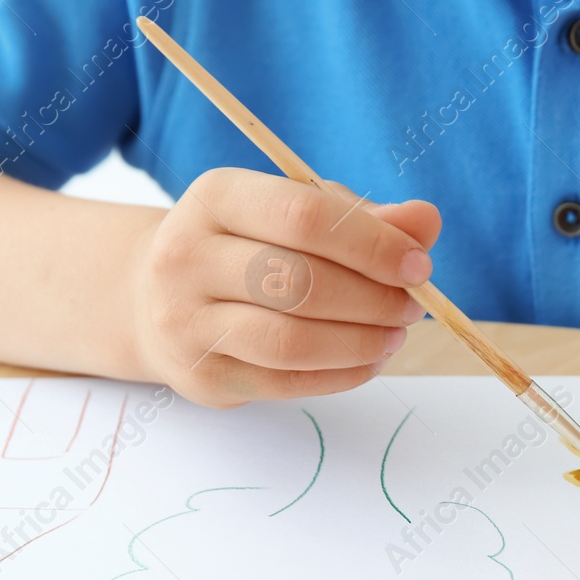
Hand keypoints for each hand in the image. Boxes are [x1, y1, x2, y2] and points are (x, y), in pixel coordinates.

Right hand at [129, 168, 438, 406]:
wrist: (154, 299)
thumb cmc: (247, 247)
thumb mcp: (295, 213)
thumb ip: (362, 218)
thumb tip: (426, 221)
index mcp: (215, 197)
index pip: (303, 214)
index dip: (372, 244)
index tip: (417, 265)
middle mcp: (187, 256)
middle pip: (299, 282)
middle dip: (373, 299)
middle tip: (411, 306)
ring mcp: (186, 322)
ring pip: (291, 341)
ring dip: (360, 343)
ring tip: (393, 336)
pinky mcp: (203, 377)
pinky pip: (286, 382)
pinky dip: (342, 375)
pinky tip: (368, 361)